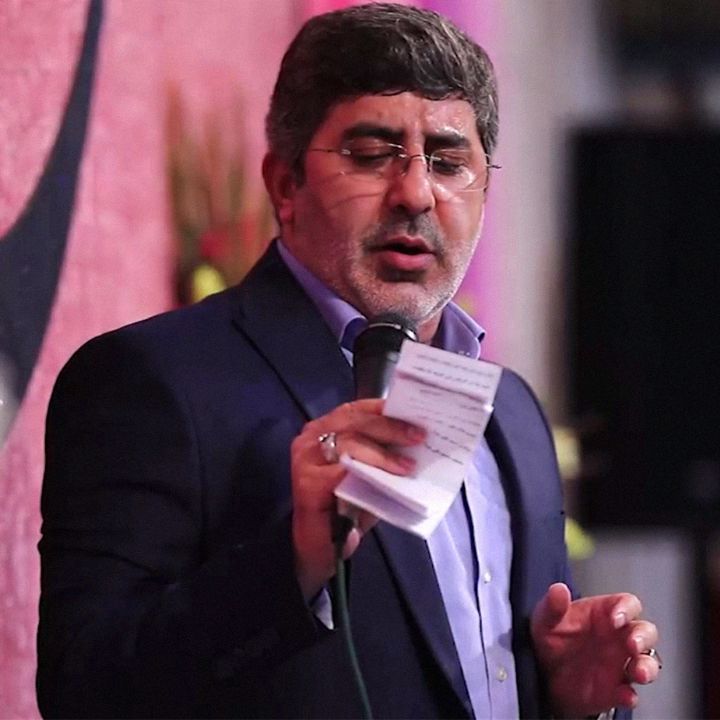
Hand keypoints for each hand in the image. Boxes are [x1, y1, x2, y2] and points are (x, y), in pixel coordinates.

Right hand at [290, 398, 424, 598]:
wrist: (319, 546)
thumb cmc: (346, 506)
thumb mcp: (368, 473)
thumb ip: (382, 453)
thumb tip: (415, 439)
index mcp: (325, 428)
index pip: (356, 408)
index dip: (383, 407)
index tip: (412, 408)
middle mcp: (311, 437)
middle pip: (353, 420)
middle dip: (389, 427)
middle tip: (418, 436)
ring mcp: (306, 458)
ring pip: (349, 442)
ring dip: (383, 454)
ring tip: (408, 465)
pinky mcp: (307, 482)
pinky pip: (342, 470)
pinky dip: (369, 471)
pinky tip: (388, 479)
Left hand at [531, 582, 660, 717]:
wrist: (543, 674)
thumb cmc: (551, 639)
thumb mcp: (546, 619)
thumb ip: (553, 605)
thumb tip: (558, 590)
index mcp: (604, 614)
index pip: (627, 604)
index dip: (626, 609)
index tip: (616, 618)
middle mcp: (618, 637)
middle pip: (646, 632)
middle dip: (643, 638)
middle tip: (633, 644)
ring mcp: (620, 664)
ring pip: (648, 662)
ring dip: (647, 667)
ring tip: (638, 673)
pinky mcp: (616, 689)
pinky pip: (630, 693)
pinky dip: (630, 695)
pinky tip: (623, 695)